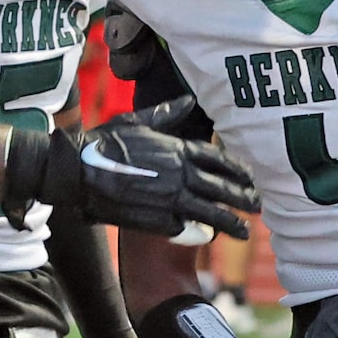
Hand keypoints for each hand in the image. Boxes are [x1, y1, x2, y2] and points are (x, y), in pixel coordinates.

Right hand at [13, 121, 259, 240]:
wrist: (79, 171)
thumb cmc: (104, 142)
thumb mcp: (137, 121)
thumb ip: (166, 115)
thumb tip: (187, 100)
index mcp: (178, 149)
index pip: (221, 160)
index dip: (239, 171)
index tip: (251, 179)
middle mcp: (181, 174)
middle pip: (223, 188)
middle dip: (244, 198)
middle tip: (258, 207)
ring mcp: (171, 198)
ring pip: (211, 212)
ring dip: (231, 222)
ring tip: (244, 232)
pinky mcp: (157, 220)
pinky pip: (185, 227)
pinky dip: (198, 232)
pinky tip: (208, 237)